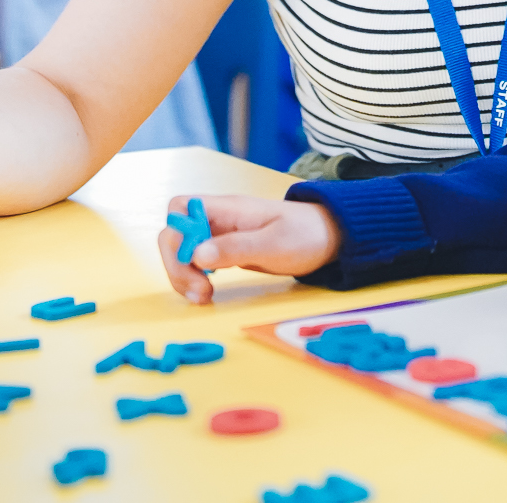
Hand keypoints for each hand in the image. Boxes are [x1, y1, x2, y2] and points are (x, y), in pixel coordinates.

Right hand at [158, 195, 341, 304]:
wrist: (331, 236)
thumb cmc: (305, 234)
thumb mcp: (273, 244)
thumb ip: (235, 248)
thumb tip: (196, 255)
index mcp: (227, 208)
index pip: (180, 208)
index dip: (176, 234)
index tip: (194, 263)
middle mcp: (219, 218)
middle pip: (175, 233)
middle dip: (177, 264)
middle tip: (198, 292)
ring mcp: (223, 234)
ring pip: (185, 250)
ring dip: (184, 275)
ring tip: (203, 298)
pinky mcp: (229, 250)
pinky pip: (200, 262)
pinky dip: (196, 278)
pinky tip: (207, 293)